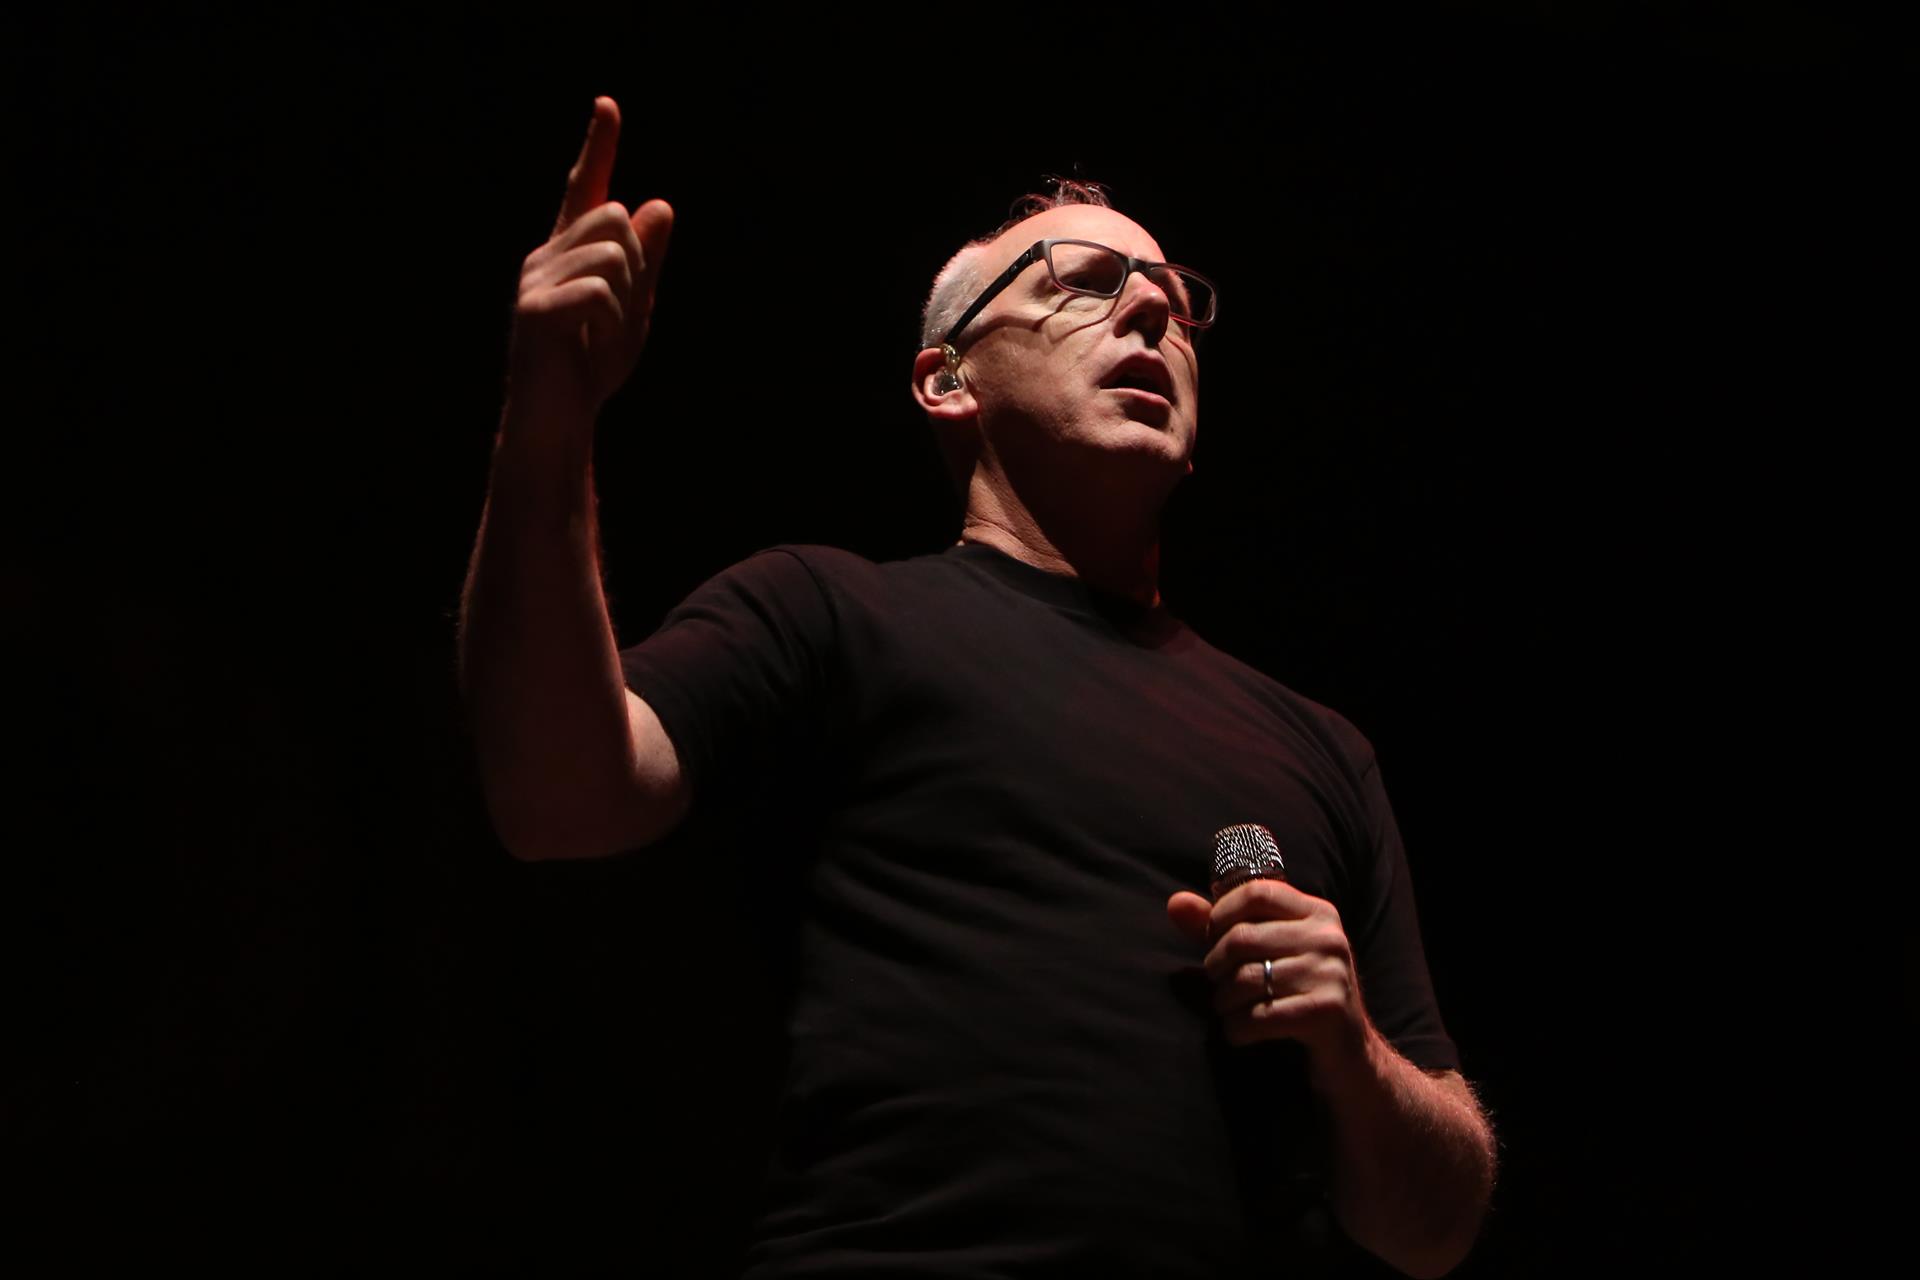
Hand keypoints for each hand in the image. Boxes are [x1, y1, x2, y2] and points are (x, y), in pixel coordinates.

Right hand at [507, 96, 674, 428]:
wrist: (558, 421)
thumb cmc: (592, 367)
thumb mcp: (635, 309)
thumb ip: (648, 261)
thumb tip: (659, 204)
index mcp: (570, 251)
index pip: (586, 188)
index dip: (599, 146)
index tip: (608, 104)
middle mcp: (545, 254)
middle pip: (616, 218)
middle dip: (639, 268)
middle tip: (621, 319)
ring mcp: (534, 280)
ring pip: (613, 253)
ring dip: (629, 301)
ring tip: (605, 339)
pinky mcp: (532, 310)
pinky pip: (600, 292)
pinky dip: (615, 323)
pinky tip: (594, 347)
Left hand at [1166, 880, 1373, 1079]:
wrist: (1349, 1053)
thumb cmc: (1297, 994)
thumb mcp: (1269, 952)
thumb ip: (1222, 926)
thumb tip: (1175, 903)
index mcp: (1317, 913)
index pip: (1257, 892)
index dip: (1221, 913)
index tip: (1212, 938)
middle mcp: (1328, 938)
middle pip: (1242, 937)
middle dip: (1215, 965)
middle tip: (1218, 982)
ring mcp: (1330, 974)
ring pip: (1245, 979)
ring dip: (1223, 1001)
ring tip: (1228, 1007)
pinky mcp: (1326, 1011)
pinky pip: (1258, 1016)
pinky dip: (1237, 1028)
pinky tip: (1239, 1031)